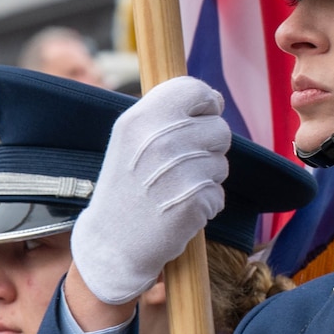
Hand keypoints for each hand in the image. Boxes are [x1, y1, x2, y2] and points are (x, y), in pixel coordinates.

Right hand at [70, 76, 231, 304]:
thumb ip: (165, 115)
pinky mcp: (195, 200)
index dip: (205, 104)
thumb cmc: (125, 189)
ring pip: (222, 162)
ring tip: (173, 190)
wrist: (112, 244)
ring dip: (206, 178)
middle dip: (208, 148)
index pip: (194, 89)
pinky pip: (219, 194)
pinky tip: (179, 211)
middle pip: (219, 127)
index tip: (199, 119)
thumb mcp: (130, 139)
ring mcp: (179, 171)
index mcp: (140, 118)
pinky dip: (205, 205)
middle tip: (178, 167)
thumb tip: (214, 98)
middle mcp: (159, 139)